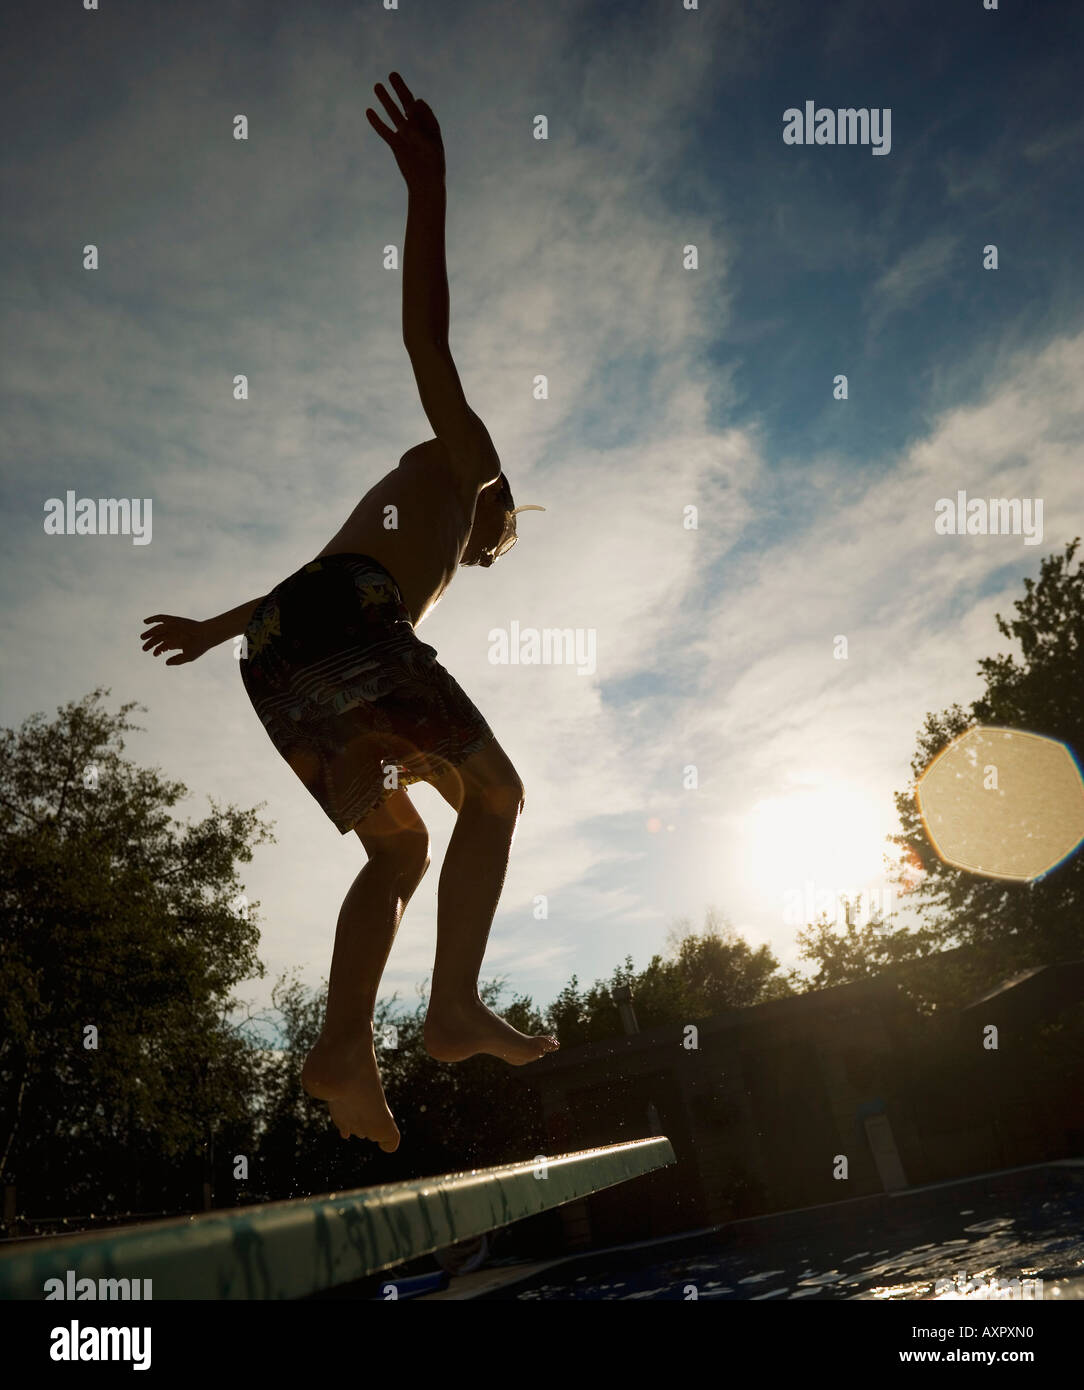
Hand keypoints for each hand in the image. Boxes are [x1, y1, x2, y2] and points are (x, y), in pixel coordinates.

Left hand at [141, 614, 210, 664]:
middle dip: (150, 643)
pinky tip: (145, 622)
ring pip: (157, 629)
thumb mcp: (188, 656)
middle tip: (144, 649)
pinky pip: (161, 618)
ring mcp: (173, 627)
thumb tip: (165, 662)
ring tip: (142, 638)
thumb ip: (177, 660)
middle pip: (159, 638)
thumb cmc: (200, 647)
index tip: (154, 654)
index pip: (164, 646)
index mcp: (177, 643)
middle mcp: (173, 634)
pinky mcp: (173, 620)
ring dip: (149, 633)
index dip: (158, 650)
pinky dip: (153, 619)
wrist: (206, 635)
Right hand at [366, 72, 445, 188]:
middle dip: (399, 89)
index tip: (413, 105)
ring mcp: (404, 135)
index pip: (420, 108)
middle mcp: (416, 127)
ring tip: (377, 85)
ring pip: (393, 114)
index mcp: (428, 124)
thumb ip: (423, 123)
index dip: (415, 106)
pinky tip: (369, 111)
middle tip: (392, 74)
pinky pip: (385, 131)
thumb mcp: (431, 142)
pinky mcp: (395, 144)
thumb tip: (415, 101)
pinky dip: (377, 122)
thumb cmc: (434, 164)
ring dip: (386, 100)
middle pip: (406, 104)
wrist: (426, 184)